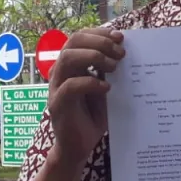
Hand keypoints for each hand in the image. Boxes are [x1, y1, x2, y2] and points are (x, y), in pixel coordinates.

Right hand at [46, 28, 124, 166]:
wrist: (78, 147)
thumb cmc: (92, 117)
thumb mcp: (104, 88)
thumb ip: (108, 71)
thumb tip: (124, 51)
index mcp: (70, 64)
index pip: (80, 37)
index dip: (99, 33)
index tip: (120, 37)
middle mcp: (60, 71)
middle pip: (73, 41)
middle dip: (99, 42)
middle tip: (120, 52)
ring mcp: (56, 87)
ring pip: (67, 58)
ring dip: (93, 57)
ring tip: (114, 67)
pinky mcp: (57, 104)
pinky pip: (70, 86)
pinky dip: (90, 83)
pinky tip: (106, 88)